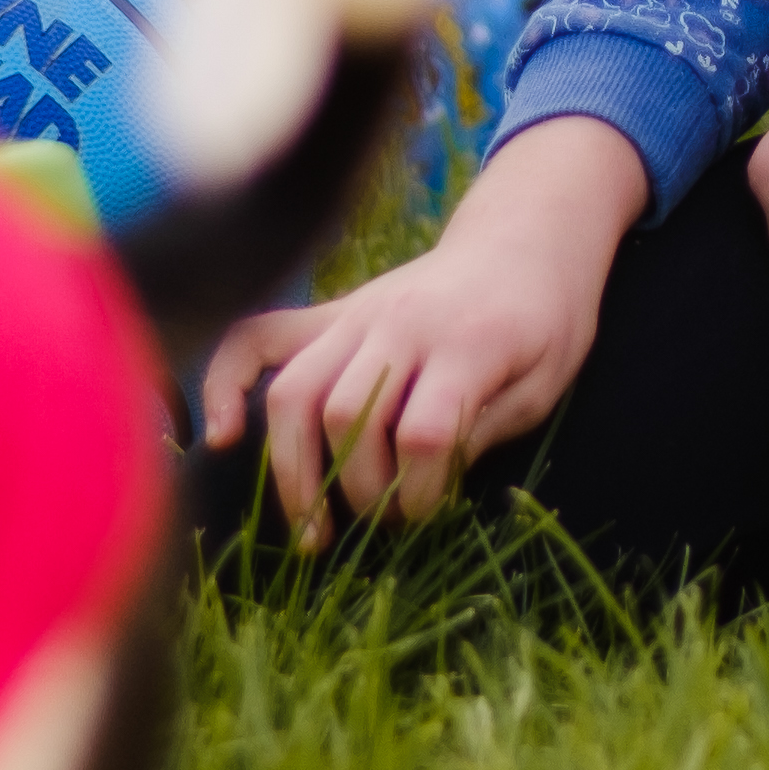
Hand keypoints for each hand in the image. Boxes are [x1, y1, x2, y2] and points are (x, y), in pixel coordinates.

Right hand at [198, 112, 647, 543]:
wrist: (525, 240)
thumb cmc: (547, 320)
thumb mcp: (544, 383)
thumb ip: (485, 431)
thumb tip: (420, 483)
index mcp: (467, 341)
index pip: (424, 431)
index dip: (422, 491)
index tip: (433, 512)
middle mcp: (400, 323)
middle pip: (349, 417)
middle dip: (361, 490)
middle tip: (388, 523)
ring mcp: (355, 314)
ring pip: (294, 392)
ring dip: (294, 470)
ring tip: (315, 528)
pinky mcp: (329, 313)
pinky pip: (256, 338)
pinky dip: (225, 383)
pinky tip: (222, 437)